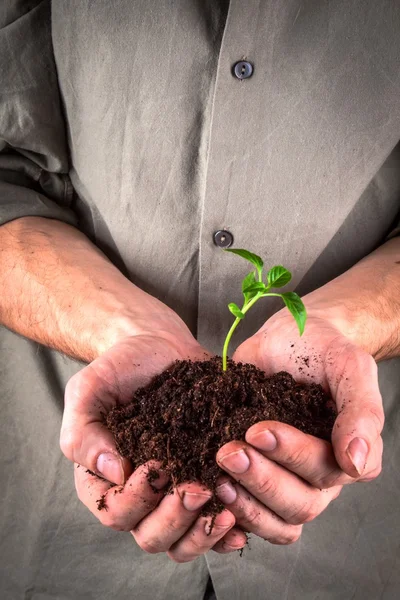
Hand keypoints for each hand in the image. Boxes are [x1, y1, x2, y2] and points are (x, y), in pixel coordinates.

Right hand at [61, 319, 246, 561]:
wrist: (159, 347)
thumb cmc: (119, 368)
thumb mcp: (87, 390)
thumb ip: (83, 433)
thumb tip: (113, 472)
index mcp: (104, 481)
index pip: (116, 513)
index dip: (137, 499)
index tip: (156, 466)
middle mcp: (139, 497)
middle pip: (152, 536)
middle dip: (175, 518)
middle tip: (197, 488)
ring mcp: (173, 494)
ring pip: (183, 541)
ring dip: (203, 532)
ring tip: (225, 509)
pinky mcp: (204, 483)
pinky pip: (213, 526)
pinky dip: (225, 532)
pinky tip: (241, 521)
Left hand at [215, 309, 383, 542]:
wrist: (287, 337)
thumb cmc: (322, 349)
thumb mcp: (349, 366)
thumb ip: (361, 410)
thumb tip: (356, 463)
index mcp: (348, 454)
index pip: (326, 472)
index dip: (293, 456)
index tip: (257, 430)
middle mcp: (321, 476)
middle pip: (300, 504)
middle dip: (262, 480)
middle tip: (228, 452)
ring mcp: (288, 480)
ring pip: (276, 519)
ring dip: (246, 502)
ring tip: (217, 475)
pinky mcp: (256, 478)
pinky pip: (249, 514)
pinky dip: (230, 510)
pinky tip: (209, 488)